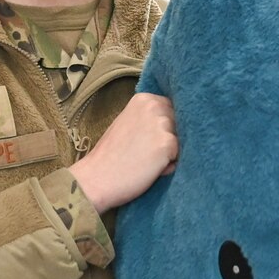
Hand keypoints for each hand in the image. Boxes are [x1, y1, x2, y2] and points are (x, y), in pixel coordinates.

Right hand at [70, 91, 177, 212]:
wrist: (96, 179)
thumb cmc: (111, 156)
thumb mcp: (128, 123)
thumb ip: (148, 118)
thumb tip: (175, 121)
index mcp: (144, 99)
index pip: (172, 108)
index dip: (165, 127)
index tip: (147, 139)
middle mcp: (154, 106)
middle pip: (180, 123)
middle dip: (170, 138)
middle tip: (145, 153)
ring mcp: (161, 124)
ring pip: (181, 139)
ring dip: (171, 153)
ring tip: (147, 162)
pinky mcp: (167, 143)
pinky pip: (180, 156)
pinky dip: (169, 166)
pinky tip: (151, 170)